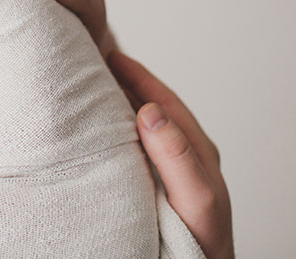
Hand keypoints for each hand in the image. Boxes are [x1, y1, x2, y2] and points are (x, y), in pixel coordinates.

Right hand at [106, 50, 233, 258]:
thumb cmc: (205, 245)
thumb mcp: (197, 198)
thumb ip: (178, 156)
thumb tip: (151, 111)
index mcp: (197, 150)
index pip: (163, 101)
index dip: (137, 75)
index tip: (109, 55)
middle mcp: (183, 156)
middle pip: (152, 108)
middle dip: (124, 83)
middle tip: (92, 63)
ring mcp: (169, 171)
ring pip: (141, 128)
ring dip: (118, 106)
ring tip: (90, 90)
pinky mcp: (155, 187)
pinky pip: (133, 149)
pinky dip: (114, 132)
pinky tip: (97, 135)